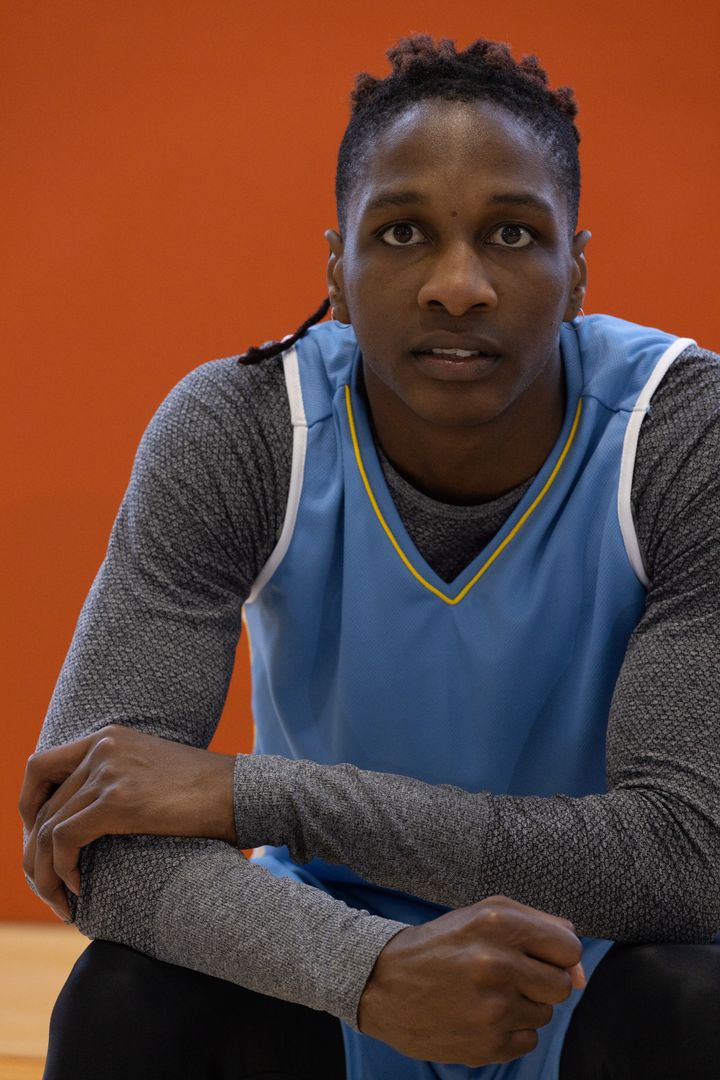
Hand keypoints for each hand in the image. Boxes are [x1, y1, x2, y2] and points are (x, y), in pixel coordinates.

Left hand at [19, 725, 236, 920]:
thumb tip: (87, 819)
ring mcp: (109, 771)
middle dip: (35, 852)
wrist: (241, 794)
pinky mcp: (118, 801)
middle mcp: (102, 748)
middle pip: (41, 805)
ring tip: (60, 899)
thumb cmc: (205, 793)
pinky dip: (62, 870)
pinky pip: (65, 840)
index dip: (29, 808)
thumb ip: (117, 780)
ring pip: (48, 828)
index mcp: (108, 737)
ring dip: (45, 872)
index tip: (39, 842)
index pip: (40, 767)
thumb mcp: (152, 772)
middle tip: (47, 884)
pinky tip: (80, 889)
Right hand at [358, 894, 584, 1066]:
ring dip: (524, 1006)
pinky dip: (510, 1032)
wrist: (383, 983)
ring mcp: (493, 1009)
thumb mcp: (482, 914)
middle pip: (562, 985)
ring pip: (545, 1015)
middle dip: (542, 982)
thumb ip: (539, 926)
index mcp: (498, 924)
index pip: (569, 948)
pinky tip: (481, 1016)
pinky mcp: (486, 1045)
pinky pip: (528, 1041)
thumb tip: (580, 967)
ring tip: (487, 994)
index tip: (536, 955)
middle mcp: (498, 964)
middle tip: (509, 975)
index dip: (557, 953)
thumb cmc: (440, 945)